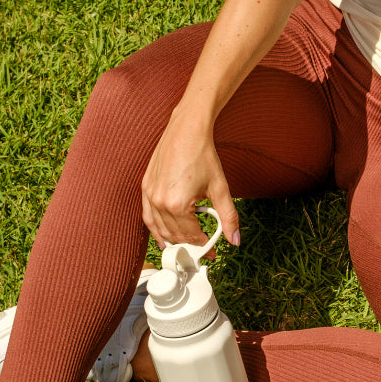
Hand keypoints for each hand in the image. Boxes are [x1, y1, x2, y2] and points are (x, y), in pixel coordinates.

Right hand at [140, 107, 237, 252]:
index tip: (211, 251)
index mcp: (177, 205)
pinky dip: (155, 229)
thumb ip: (228, 217)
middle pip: (174, 235)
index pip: (190, 236)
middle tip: (202, 247)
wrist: (187, 130)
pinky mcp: (145, 188)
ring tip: (186, 244)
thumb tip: (235, 239)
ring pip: (159, 229)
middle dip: (189, 244)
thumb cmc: (203, 155)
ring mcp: (149, 195)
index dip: (203, 245)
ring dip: (173, 239)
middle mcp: (159, 202)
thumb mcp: (220, 188)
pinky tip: (163, 235)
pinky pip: (147, 217)